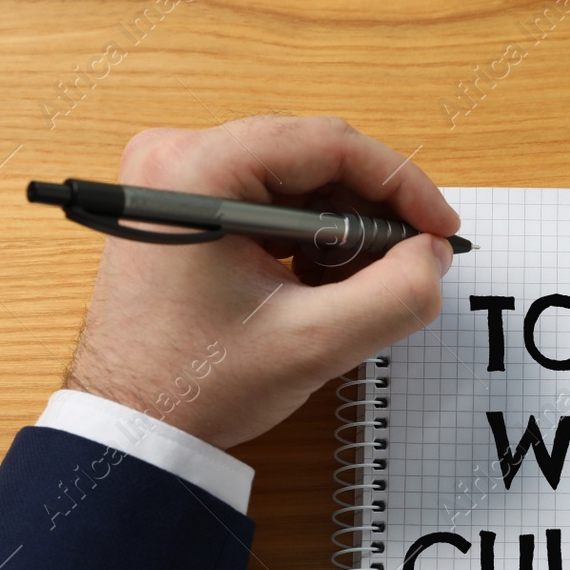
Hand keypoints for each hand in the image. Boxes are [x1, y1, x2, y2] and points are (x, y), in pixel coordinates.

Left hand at [63, 116, 459, 449]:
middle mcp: (178, 155)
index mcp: (198, 170)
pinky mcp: (182, 207)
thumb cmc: (195, 384)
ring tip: (359, 287)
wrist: (129, 424)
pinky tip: (323, 286)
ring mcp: (175, 178)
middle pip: (312, 158)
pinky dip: (309, 238)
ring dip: (342, 229)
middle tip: (412, 263)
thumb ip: (395, 296)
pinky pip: (268, 201)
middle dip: (371, 213)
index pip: (327, 144)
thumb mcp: (314, 343)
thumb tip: (433, 256)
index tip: (440, 229)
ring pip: (295, 181)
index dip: (400, 185)